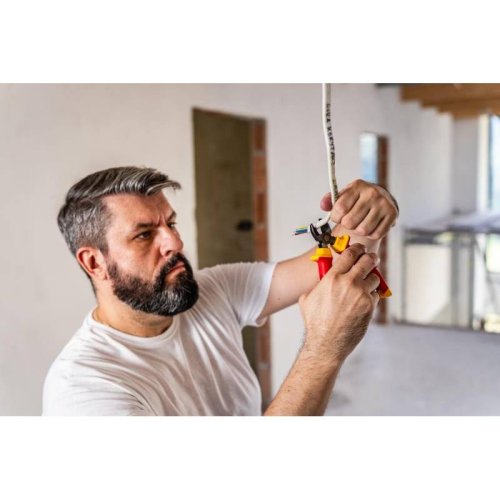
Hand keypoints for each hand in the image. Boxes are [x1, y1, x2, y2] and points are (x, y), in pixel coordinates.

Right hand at [299, 244, 379, 364]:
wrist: (326, 343)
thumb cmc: (315, 322)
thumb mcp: (308, 298)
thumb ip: (318, 284)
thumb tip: (322, 277)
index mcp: (332, 277)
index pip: (350, 253)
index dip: (357, 248)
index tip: (359, 249)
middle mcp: (348, 283)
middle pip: (367, 260)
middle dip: (370, 258)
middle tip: (371, 258)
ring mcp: (361, 294)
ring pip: (375, 277)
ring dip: (372, 278)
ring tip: (368, 282)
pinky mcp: (369, 306)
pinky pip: (376, 294)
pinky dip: (372, 294)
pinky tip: (366, 299)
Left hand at [320, 179, 397, 239]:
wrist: (382, 197)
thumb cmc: (359, 199)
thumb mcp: (344, 195)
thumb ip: (330, 201)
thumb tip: (324, 206)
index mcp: (357, 186)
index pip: (340, 209)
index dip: (336, 217)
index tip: (339, 216)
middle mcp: (372, 193)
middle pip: (350, 222)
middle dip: (347, 225)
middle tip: (350, 220)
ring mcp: (383, 204)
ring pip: (362, 230)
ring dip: (358, 231)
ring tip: (359, 223)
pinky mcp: (392, 214)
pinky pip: (376, 234)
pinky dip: (371, 234)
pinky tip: (370, 226)